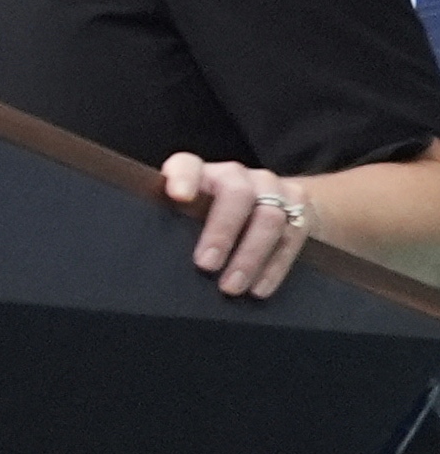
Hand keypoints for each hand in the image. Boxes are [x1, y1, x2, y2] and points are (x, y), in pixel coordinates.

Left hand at [163, 153, 322, 300]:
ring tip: (231, 286)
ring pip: (269, 217)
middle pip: (237, 194)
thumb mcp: (188, 216)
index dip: (183, 177)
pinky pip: (292, 236)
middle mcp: (236, 175)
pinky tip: (259, 288)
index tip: (178, 196)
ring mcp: (271, 187)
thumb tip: (155, 265)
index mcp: (201, 174)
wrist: (272, 202)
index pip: (188, 165)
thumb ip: (175, 226)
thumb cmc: (211, 217)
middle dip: (222, 232)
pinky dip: (274, 266)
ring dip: (250, 256)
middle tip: (206, 265)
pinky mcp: (299, 204)